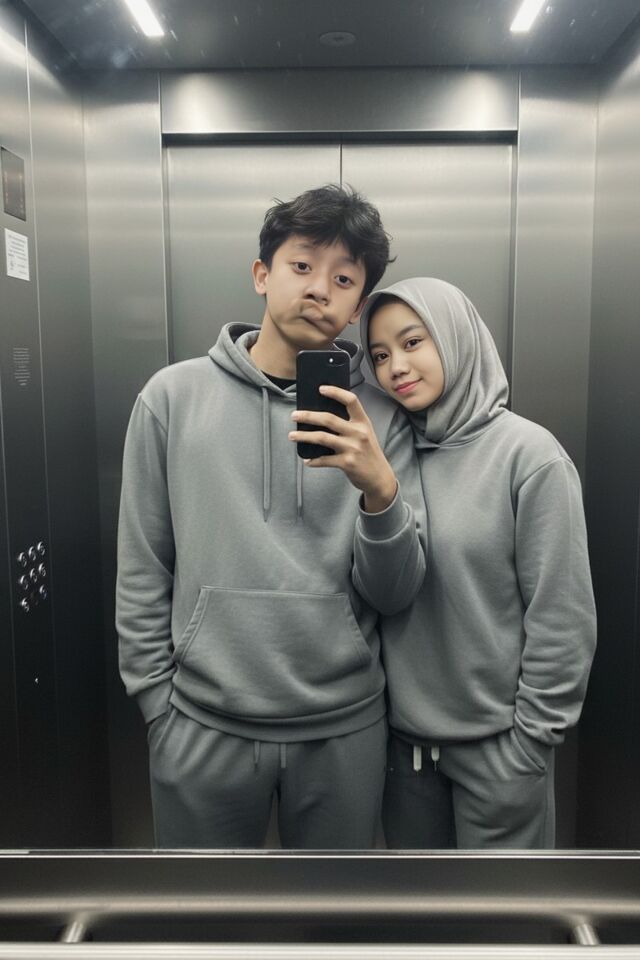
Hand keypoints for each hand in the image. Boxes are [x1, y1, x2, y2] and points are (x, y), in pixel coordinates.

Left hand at [288, 385, 397, 511]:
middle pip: (329, 419)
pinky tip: (307, 460)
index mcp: (363, 422)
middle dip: (308, 416)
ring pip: (322, 438)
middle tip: (294, 415)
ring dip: (304, 436)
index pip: (351, 400)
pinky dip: (313, 461)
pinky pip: (325, 460)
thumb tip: (321, 417)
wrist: (380, 477)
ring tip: (292, 435)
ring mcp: (353, 448)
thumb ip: (350, 424)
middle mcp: (359, 433)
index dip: (336, 392)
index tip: (321, 388)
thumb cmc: (368, 453)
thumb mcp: (365, 434)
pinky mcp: (347, 463)